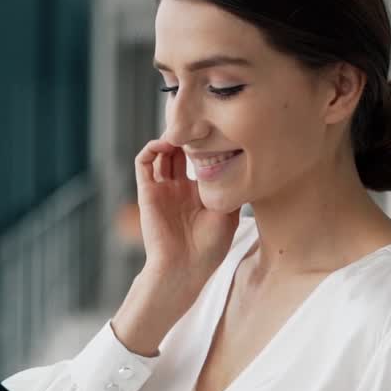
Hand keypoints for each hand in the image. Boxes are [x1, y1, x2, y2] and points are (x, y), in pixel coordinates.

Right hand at [134, 137, 240, 287]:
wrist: (184, 268)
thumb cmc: (209, 249)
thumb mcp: (230, 214)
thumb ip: (233, 188)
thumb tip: (247, 165)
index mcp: (199, 194)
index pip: (200, 160)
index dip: (206, 144)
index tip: (218, 129)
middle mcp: (179, 189)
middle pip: (180, 152)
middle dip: (188, 136)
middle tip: (198, 122)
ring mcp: (163, 189)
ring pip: (162, 153)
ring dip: (169, 138)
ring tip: (181, 131)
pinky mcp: (147, 192)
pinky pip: (143, 163)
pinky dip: (150, 148)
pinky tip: (165, 143)